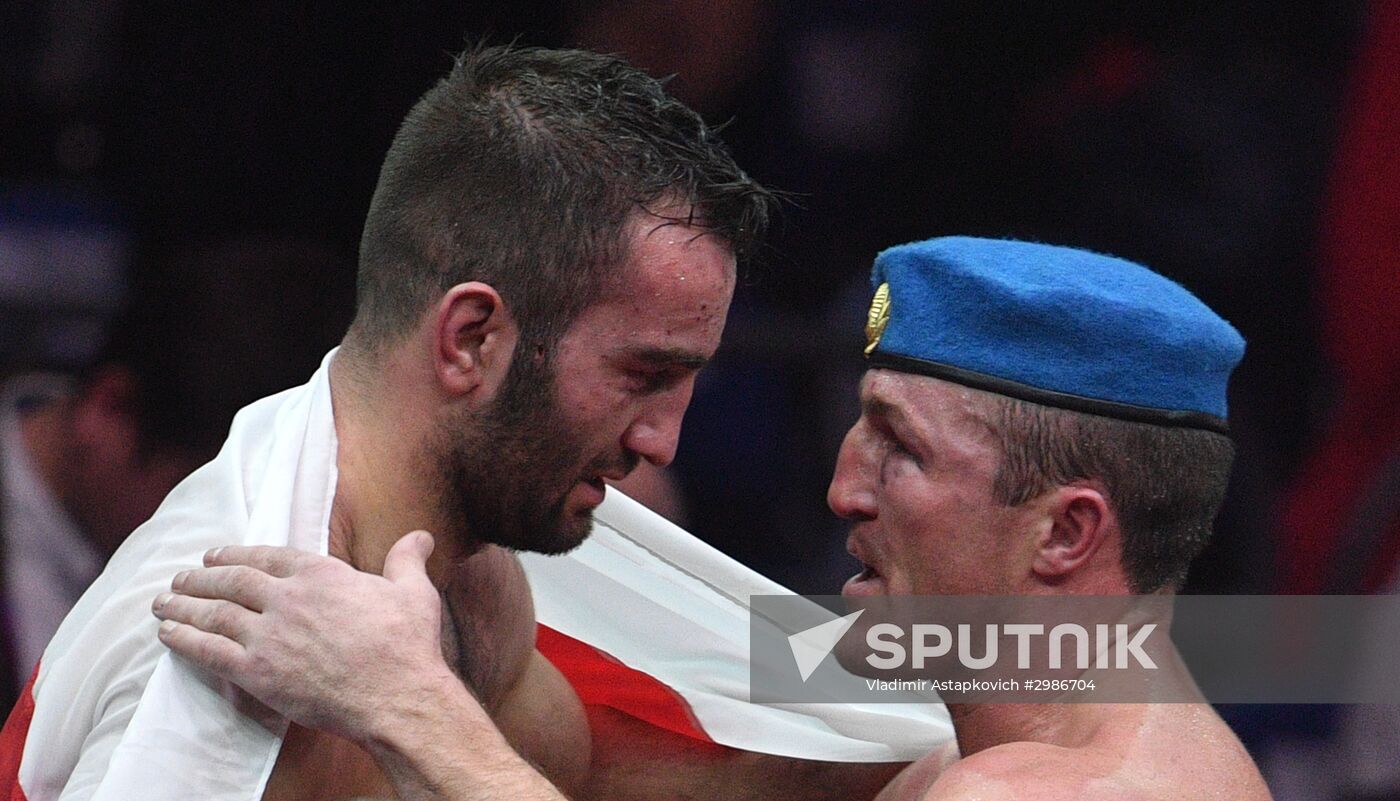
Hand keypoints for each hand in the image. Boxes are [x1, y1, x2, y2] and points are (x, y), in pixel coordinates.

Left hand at [152, 531, 460, 742]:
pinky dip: (184, 640)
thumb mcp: (413, 592)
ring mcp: (268, 635)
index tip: (215, 555)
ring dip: (183, 605)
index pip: (268, 556)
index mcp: (321, 573)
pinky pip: (209, 651)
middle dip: (201, 577)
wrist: (396, 695)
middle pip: (232, 581)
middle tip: (181, 577)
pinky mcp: (257, 671)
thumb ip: (407, 560)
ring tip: (162, 601)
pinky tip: (167, 635)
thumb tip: (421, 536)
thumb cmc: (407, 645)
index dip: (236, 554)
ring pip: (214, 613)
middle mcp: (288, 597)